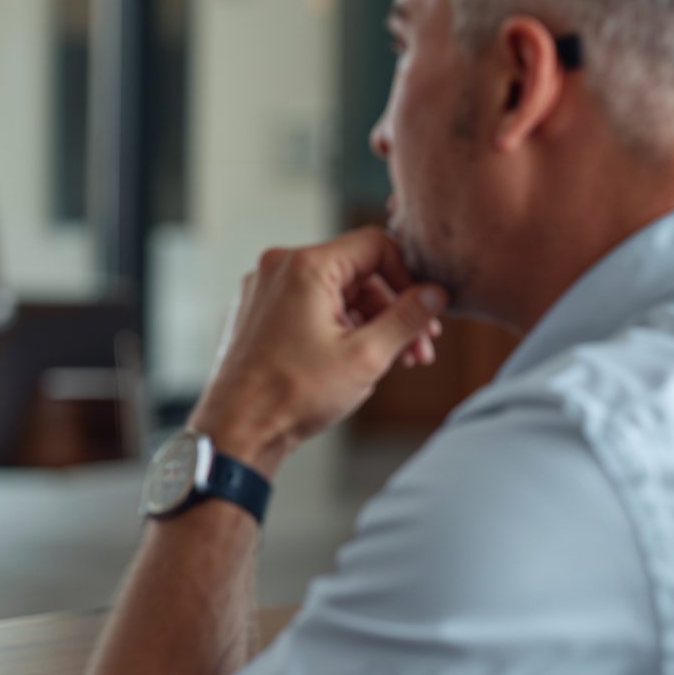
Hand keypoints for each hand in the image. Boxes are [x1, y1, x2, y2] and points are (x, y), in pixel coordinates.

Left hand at [193, 228, 445, 475]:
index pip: (376, 245)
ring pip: (337, 294)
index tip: (427, 311)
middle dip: (394, 310)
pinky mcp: (261, 313)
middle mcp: (280, 268)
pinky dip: (341, 329)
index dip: (409, 277)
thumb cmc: (292, 395)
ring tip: (399, 362)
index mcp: (305, 266)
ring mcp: (266, 290)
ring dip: (372, 324)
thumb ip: (408, 318)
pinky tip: (362, 361)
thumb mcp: (367, 356)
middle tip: (420, 348)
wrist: (237, 429)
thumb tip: (437, 293)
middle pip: (358, 273)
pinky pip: (313, 308)